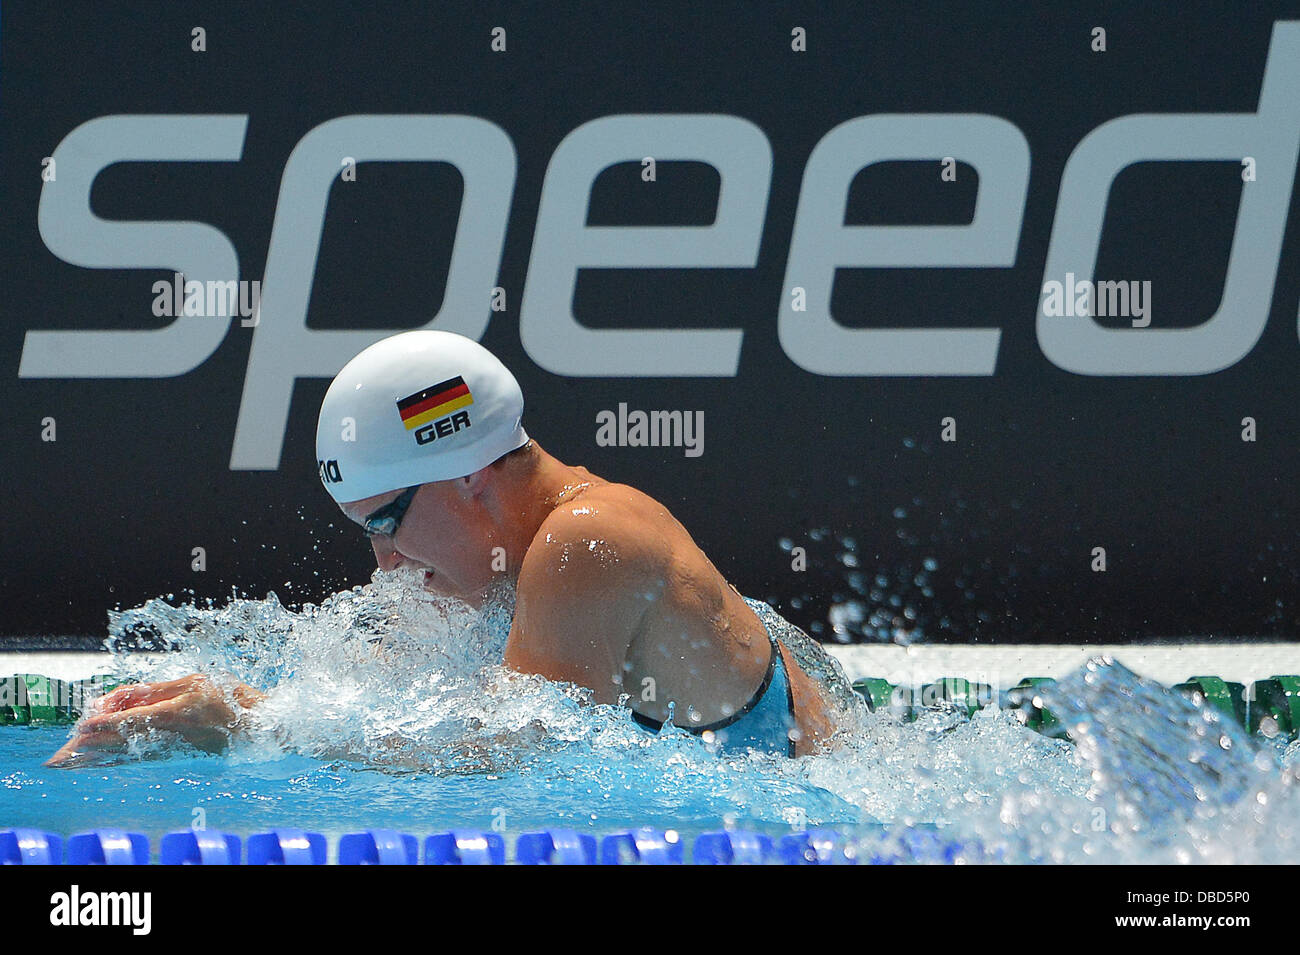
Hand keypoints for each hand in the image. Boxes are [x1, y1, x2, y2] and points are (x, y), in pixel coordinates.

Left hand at [45, 674, 263, 767]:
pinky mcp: (180, 757)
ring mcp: (178, 748)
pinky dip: (122, 758)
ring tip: (82, 752)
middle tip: (75, 740)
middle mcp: (176, 733)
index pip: (135, 717)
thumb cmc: (233, 699)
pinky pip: (144, 758)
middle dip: (99, 739)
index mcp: (181, 710)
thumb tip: (125, 697)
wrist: (261, 728)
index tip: (85, 723)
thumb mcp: (197, 682)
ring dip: (105, 751)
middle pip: (128, 738)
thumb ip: (160, 689)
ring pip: (132, 751)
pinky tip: (109, 758)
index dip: (108, 721)